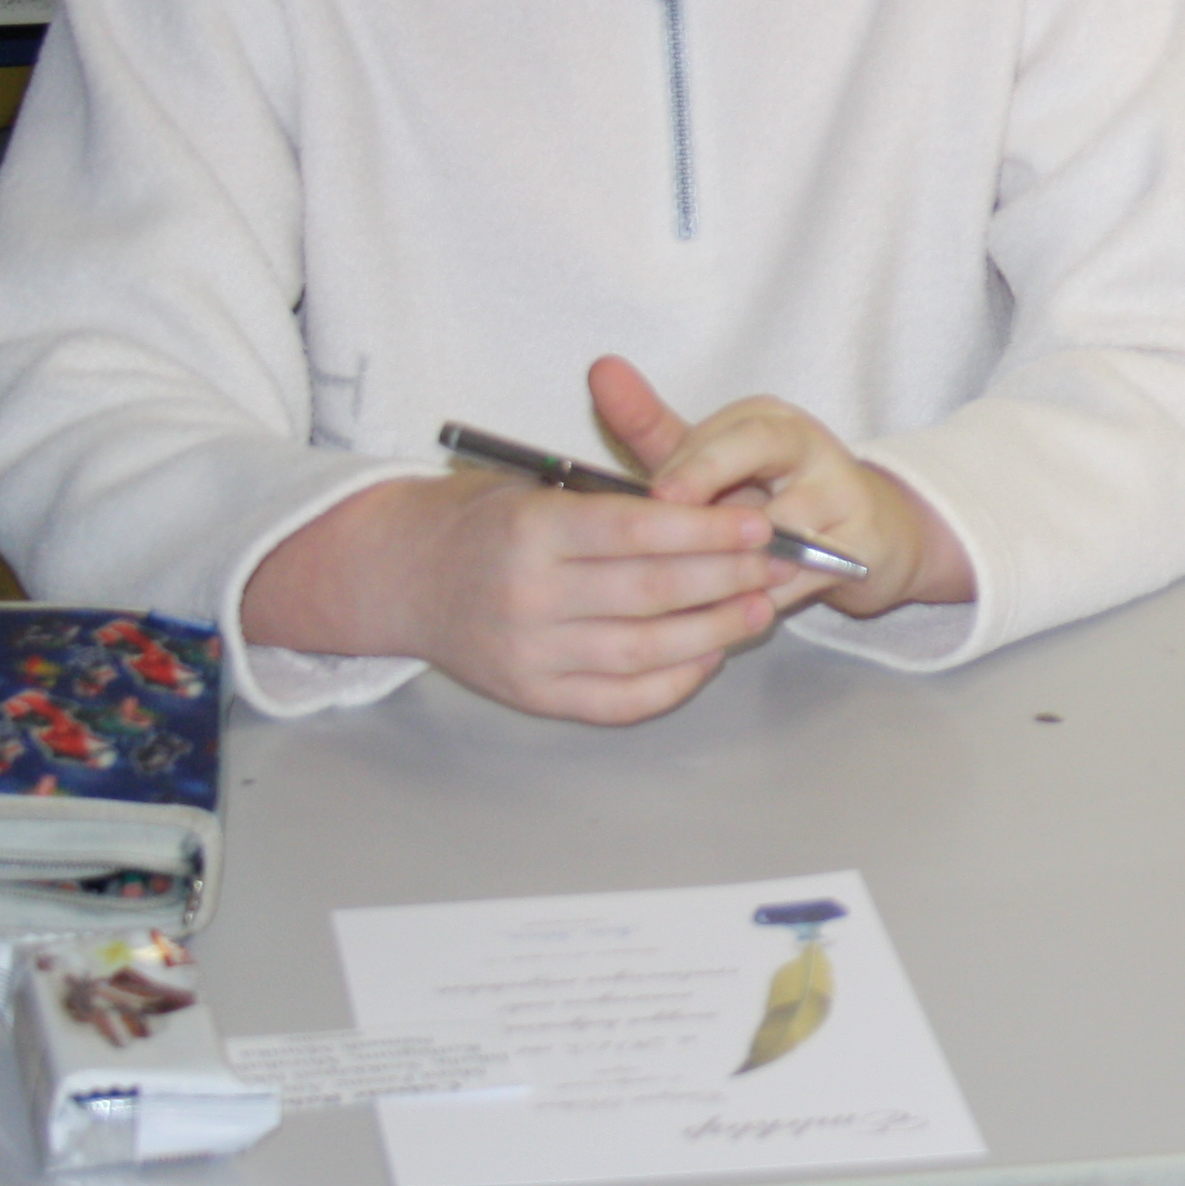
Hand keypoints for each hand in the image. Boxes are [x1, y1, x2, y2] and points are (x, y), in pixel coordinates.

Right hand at [242, 470, 785, 725]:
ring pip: (644, 650)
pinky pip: (619, 699)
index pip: (636, 531)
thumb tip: (716, 508)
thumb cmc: (484, 520)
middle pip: (650, 592)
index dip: (706, 531)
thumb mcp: (536, 486)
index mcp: (531, 531)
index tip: (760, 526)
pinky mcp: (533, 696)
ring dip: (714, 631)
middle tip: (781, 565)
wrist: (403, 576)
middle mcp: (528, 596)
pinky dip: (673, 681)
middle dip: (728, 578)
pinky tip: (711, 655)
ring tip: (760, 609)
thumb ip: (613, 501)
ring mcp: (529, 653)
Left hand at [590, 357, 966, 622]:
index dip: (681, 464)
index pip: (716, 428)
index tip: (649, 496)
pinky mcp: (862, 536)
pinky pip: (806, 570)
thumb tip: (600, 369)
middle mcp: (805, 441)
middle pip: (757, 445)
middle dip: (708, 475)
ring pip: (783, 519)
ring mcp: (839, 487)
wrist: (864, 533)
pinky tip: (729, 616)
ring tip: (686, 587)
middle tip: (666, 506)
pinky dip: (767, 593)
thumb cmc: (767, 496)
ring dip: (736, 555)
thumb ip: (652, 426)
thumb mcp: (708, 464)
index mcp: (763, 418)